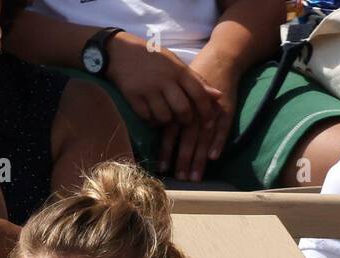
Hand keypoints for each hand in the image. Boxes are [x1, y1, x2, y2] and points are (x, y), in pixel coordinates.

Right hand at [106, 31, 223, 129]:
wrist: (121, 51)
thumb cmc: (152, 57)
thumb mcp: (176, 64)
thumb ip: (196, 80)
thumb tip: (218, 95)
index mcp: (179, 71)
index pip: (198, 94)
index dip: (206, 110)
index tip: (209, 121)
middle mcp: (166, 80)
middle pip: (182, 109)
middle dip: (186, 120)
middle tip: (185, 122)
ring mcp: (148, 89)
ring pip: (164, 116)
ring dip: (167, 122)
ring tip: (167, 120)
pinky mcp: (133, 96)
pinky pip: (146, 117)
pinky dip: (151, 121)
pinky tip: (152, 119)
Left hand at [159, 55, 238, 181]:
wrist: (219, 61)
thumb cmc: (191, 82)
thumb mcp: (174, 95)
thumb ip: (164, 112)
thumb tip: (148, 128)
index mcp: (179, 109)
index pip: (170, 134)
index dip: (166, 152)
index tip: (162, 169)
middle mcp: (194, 112)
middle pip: (187, 140)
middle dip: (183, 160)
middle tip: (180, 179)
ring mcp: (211, 111)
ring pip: (203, 138)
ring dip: (199, 158)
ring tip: (194, 177)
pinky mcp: (226, 110)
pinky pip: (223, 127)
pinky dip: (219, 141)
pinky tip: (214, 157)